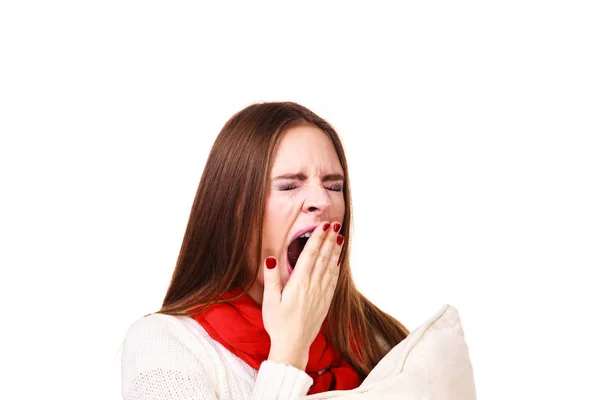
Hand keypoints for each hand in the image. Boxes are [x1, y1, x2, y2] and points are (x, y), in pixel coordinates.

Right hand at [261, 221, 343, 369]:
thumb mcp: (269, 301)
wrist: (293, 345)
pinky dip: (336, 268)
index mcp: (299, 283)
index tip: (322, 225)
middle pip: (323, 257)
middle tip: (334, 224)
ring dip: (335, 250)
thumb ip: (271, 278)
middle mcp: (313, 286)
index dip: (317, 238)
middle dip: (329, 239)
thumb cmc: (278, 323)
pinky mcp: (325, 302)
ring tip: (339, 236)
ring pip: (330, 267)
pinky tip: (338, 261)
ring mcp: (321, 294)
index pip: (310, 255)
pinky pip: (333, 280)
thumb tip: (271, 258)